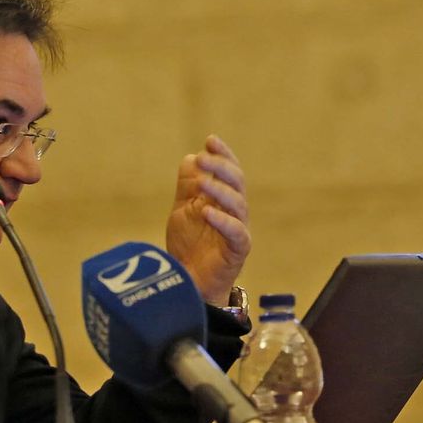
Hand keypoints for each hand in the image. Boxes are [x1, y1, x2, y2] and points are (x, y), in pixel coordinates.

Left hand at [166, 134, 250, 305]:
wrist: (189, 281)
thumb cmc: (189, 245)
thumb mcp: (184, 210)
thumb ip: (188, 186)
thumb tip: (191, 157)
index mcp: (223, 199)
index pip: (229, 171)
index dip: (223, 155)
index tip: (210, 140)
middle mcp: (235, 211)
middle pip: (236, 183)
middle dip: (221, 167)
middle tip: (204, 156)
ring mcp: (238, 230)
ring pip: (238, 204)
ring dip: (221, 190)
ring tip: (202, 182)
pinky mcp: (238, 250)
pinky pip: (236, 232)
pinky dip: (223, 220)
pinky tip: (206, 211)